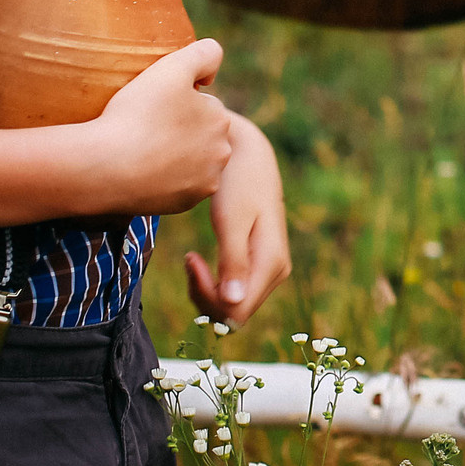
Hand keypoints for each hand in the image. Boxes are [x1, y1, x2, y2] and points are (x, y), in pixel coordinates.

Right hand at [90, 39, 232, 215]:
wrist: (104, 168)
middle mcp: (222, 152)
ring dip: (174, 154)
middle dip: (180, 128)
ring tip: (142, 149)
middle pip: (198, 132)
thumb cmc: (136, 114)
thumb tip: (213, 71)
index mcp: (221, 119)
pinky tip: (142, 170)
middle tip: (145, 128)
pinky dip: (164, 178)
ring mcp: (205, 181)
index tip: (152, 107)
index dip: (176, 101)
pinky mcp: (185, 203)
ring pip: (190, 159)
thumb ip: (205, 53)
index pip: (200, 103)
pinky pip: (177, 184)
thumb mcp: (172, 67)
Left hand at [186, 114, 289, 323]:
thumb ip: (233, 261)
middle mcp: (277, 270)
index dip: (207, 295)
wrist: (247, 153)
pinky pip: (234, 292)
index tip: (189, 260)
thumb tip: (234, 303)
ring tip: (190, 260)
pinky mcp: (260, 264)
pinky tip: (197, 261)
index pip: (236, 308)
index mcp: (272, 261)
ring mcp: (270, 269)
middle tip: (187, 260)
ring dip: (205, 290)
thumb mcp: (231, 218)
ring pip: (233, 305)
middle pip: (236, 312)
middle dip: (205, 295)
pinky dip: (211, 283)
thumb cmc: (237, 180)